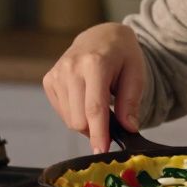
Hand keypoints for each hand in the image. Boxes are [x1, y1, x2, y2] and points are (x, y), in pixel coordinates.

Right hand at [42, 22, 144, 153]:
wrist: (102, 35)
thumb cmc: (122, 54)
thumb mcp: (136, 73)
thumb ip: (131, 101)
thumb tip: (128, 128)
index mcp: (95, 64)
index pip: (94, 108)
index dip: (98, 133)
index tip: (101, 151)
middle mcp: (71, 68)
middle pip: (78, 119)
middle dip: (96, 129)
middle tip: (111, 122)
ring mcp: (57, 73)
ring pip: (69, 119)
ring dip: (86, 121)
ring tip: (99, 104)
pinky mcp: (49, 80)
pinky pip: (62, 112)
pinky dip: (75, 113)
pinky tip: (85, 99)